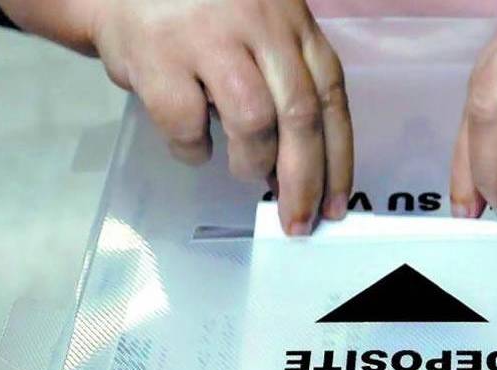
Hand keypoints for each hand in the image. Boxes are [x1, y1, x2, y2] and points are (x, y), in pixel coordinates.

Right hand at [3, 0, 352, 233]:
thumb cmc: (197, 13)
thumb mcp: (259, 28)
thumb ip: (284, 82)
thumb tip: (297, 169)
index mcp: (291, 20)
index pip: (331, 96)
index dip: (338, 158)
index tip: (335, 205)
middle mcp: (258, 24)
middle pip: (299, 115)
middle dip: (303, 182)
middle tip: (297, 222)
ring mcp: (207, 37)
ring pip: (252, 121)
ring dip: (252, 163)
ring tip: (244, 170)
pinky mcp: (158, 55)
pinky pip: (187, 124)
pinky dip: (194, 150)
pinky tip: (193, 145)